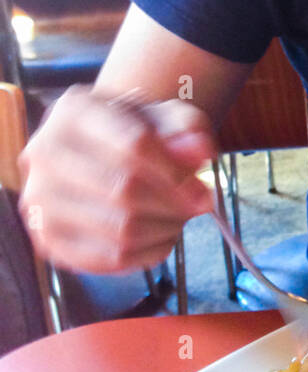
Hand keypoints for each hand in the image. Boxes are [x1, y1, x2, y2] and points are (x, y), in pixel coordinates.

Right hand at [18, 86, 217, 274]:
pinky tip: (160, 236)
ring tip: (179, 217)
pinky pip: (109, 259)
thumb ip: (188, 128)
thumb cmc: (136, 131)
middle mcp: (44, 154)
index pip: (132, 145)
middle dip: (174, 204)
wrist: (99, 152)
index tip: (205, 190)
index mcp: (73, 112)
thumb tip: (200, 151)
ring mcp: (39, 200)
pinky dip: (147, 254)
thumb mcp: (167, 117)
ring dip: (165, 229)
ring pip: (119, 229)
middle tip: (199, 205)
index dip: (176, 173)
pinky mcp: (48, 240)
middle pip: (124, 190)